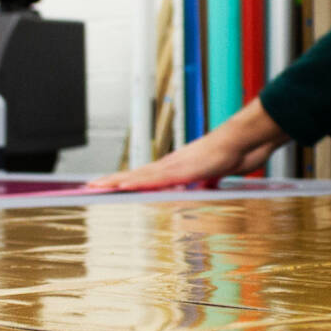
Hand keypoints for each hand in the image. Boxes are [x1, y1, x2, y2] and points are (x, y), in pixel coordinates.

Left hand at [88, 98, 287, 191]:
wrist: (243, 140)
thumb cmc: (231, 154)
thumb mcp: (213, 177)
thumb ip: (204, 183)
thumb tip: (201, 190)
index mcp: (175, 168)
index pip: (143, 177)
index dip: (124, 181)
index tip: (106, 186)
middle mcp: (170, 165)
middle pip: (134, 174)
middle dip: (111, 181)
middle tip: (87, 187)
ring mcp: (175, 166)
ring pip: (139, 176)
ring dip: (117, 181)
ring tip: (96, 186)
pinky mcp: (183, 170)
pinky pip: (156, 179)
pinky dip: (138, 182)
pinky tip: (123, 186)